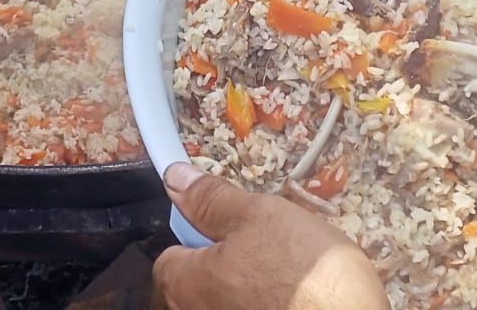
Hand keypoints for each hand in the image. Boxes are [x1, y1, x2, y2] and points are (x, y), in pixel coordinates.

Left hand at [152, 164, 388, 309]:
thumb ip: (211, 199)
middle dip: (224, 262)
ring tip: (286, 272)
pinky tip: (295, 296)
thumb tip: (177, 180)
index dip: (197, 234)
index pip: (169, 256)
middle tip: (263, 248)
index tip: (222, 223)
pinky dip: (265, 302)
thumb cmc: (307, 276)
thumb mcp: (259, 216)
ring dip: (247, 285)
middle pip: (195, 283)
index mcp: (184, 286)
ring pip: (226, 300)